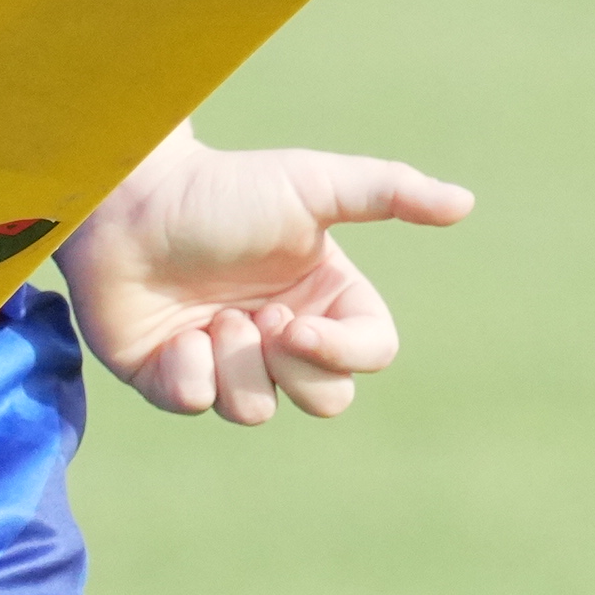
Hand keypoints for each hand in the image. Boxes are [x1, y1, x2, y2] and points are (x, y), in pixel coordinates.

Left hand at [60, 138, 470, 426]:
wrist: (129, 199)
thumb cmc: (222, 189)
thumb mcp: (313, 184)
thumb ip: (390, 191)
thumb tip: (466, 202)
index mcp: (323, 297)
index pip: (371, 354)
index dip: (343, 353)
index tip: (296, 323)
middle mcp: (281, 335)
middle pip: (328, 398)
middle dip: (292, 366)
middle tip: (253, 317)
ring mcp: (227, 360)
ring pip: (258, 409)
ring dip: (234, 362)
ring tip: (206, 316)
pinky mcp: (172, 378)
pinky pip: (198, 405)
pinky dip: (187, 372)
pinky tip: (172, 332)